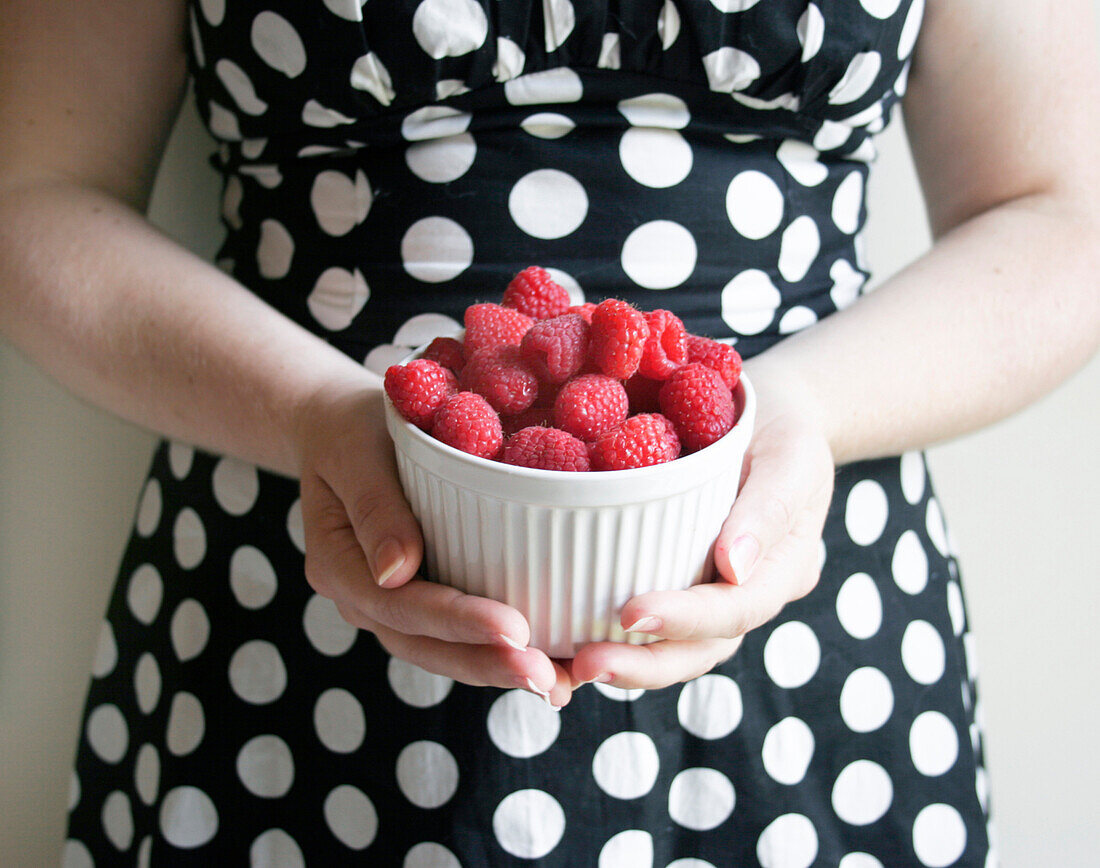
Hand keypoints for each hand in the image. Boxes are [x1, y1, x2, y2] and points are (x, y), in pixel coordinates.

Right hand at [295, 382, 573, 705]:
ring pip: (445, 652)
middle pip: (425, 646)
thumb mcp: (354, 450)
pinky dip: (502, 651)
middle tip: (549, 676)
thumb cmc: (351, 428)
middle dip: (488, 664)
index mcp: (338, 564)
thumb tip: (397, 570)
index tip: (514, 628)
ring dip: (500, 670)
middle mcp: (364, 597)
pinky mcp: (424, 595)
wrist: (340, 430)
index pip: (400, 604)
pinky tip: (553, 663)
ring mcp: (392, 604)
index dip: (458, 621)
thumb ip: (375, 506)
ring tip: (561, 682)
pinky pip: (459, 635)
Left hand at [566, 363, 834, 689]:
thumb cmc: (785, 426)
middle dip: (642, 664)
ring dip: (621, 660)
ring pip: (669, 647)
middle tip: (586, 664)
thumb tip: (734, 568)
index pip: (735, 610)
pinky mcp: (677, 577)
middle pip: (698, 650)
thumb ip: (770, 507)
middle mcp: (744, 595)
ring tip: (567, 666)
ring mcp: (710, 592)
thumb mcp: (793, 453)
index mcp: (780, 572)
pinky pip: (644, 615)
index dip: (684, 619)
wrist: (770, 413)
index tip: (630, 613)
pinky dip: (606, 632)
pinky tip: (561, 640)